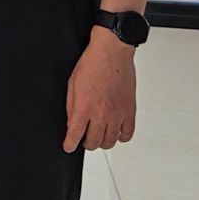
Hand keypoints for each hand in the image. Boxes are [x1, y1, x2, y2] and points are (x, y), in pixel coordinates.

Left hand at [63, 30, 136, 151]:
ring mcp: (117, 114)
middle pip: (93, 142)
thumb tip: (72, 122)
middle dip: (86, 144)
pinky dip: (121, 137)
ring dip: (102, 142)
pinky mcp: (130, 111)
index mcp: (84, 107)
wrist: (111, 52)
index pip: (75, 134)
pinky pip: (127, 134)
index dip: (70, 144)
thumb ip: (71, 106)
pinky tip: (115, 133)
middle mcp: (101, 113)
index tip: (68, 147)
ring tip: (98, 136)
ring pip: (110, 141)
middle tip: (83, 139)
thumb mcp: (72, 84)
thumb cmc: (92, 64)